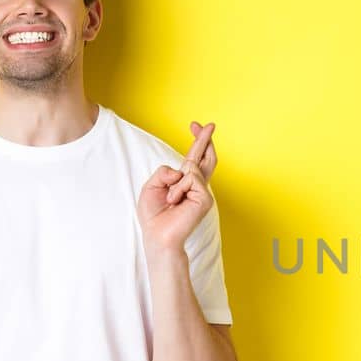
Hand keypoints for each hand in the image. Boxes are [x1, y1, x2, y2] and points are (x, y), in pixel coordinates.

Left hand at [138, 121, 216, 253]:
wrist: (157, 236)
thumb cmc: (154, 215)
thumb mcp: (152, 186)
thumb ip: (165, 172)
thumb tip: (183, 170)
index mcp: (185, 183)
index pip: (194, 158)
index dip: (197, 141)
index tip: (196, 125)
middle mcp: (197, 186)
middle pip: (206, 157)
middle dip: (205, 139)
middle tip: (208, 124)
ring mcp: (203, 192)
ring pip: (191, 168)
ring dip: (174, 184)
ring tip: (170, 200)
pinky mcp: (205, 198)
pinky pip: (190, 179)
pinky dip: (178, 189)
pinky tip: (175, 202)